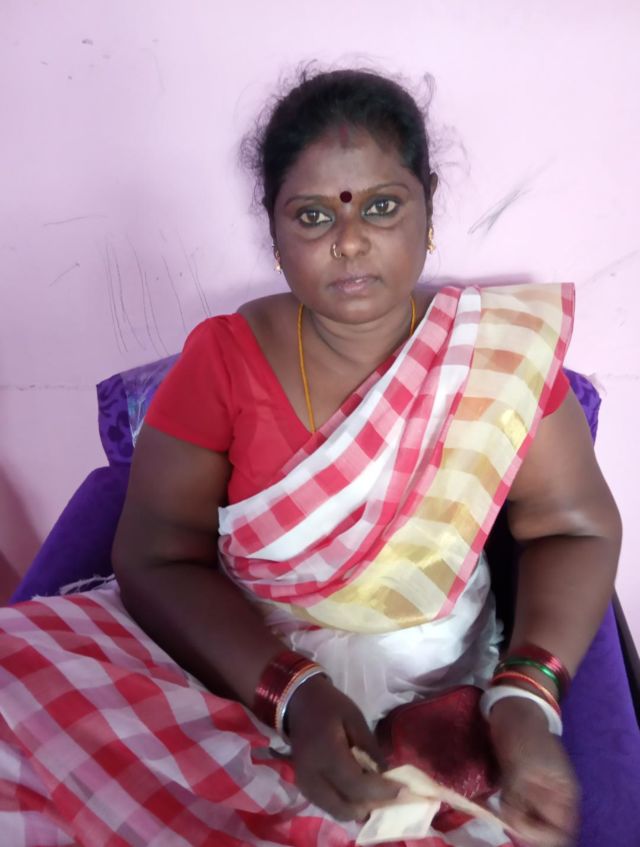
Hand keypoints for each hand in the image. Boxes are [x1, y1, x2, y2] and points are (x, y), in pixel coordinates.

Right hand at [286, 675, 398, 820]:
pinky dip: (346, 806)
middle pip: (345, 807)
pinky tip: (359, 795)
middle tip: (389, 796)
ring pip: (337, 812)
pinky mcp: (304, 788)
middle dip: (370, 806)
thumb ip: (370, 748)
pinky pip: (328, 806)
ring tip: (375, 796)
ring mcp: (305, 785)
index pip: (355, 784)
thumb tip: (387, 776)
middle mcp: (312, 775)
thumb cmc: (329, 707)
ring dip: (358, 809)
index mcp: (325, 753)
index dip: (380, 791)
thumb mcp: (355, 718)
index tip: (402, 790)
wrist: (298, 704)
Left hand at [488, 698, 578, 846]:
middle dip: (521, 824)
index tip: (513, 825)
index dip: (537, 834)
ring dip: (511, 814)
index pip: (559, 831)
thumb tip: (512, 827)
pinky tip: (492, 797)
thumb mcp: (520, 772)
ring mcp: (540, 786)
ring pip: (527, 814)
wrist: (514, 705)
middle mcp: (555, 795)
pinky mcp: (524, 778)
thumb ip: (517, 803)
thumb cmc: (522, 736)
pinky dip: (506, 802)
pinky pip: (517, 800)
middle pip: (542, 825)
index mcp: (564, 795)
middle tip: (500, 815)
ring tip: (494, 805)